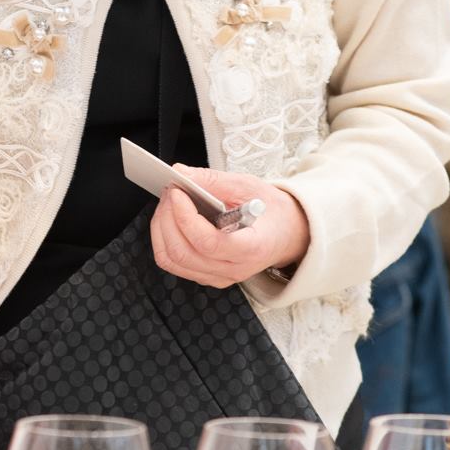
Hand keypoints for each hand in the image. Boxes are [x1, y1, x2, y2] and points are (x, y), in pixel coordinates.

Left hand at [149, 166, 310, 288]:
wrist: (287, 233)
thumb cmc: (271, 211)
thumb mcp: (250, 186)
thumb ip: (214, 180)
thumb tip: (181, 173)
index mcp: (251, 249)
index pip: (208, 243)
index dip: (185, 217)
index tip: (178, 193)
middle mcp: (233, 269)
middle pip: (183, 253)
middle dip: (168, 217)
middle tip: (170, 191)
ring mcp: (218, 276)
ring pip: (172, 260)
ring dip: (161, 227)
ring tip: (169, 203)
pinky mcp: (206, 275)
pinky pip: (173, 263)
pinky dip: (163, 238)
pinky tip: (171, 219)